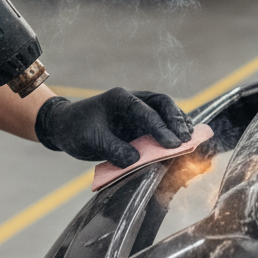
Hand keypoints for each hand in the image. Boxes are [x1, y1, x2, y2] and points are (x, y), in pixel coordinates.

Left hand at [34, 88, 192, 167]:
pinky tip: (183, 141)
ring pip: (165, 112)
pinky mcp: (139, 124)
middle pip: (162, 104)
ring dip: (179, 124)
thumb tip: (135, 160)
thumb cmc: (76, 128)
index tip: (173, 144)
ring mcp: (138, 112)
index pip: (146, 111)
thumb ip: (113, 148)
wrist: (65, 127)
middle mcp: (133, 101)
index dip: (161, 128)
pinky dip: (173, 131)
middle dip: (176, 121)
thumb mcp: (91, 139)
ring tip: (191, 140)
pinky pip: (161, 124)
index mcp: (120, 98)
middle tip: (186, 140)